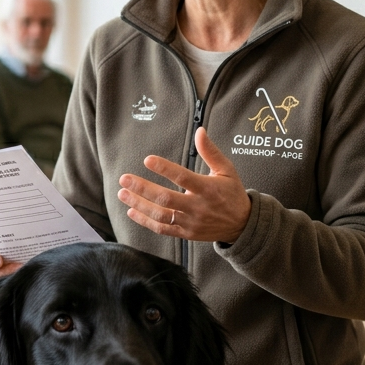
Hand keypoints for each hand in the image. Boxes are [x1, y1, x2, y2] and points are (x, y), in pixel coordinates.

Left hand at [117, 127, 250, 242]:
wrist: (242, 225)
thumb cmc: (232, 193)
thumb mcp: (227, 170)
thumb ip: (211, 151)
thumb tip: (200, 131)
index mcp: (208, 189)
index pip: (183, 178)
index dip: (165, 169)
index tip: (148, 160)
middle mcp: (198, 207)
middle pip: (166, 198)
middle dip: (143, 188)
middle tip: (124, 179)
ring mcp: (190, 223)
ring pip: (161, 215)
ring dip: (139, 204)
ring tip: (122, 193)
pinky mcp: (186, 234)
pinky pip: (162, 228)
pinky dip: (145, 221)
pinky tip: (131, 210)